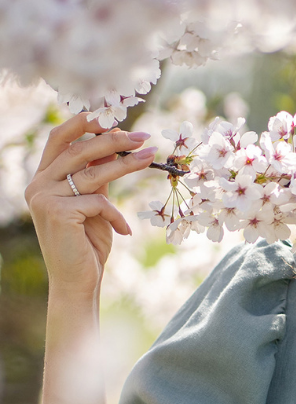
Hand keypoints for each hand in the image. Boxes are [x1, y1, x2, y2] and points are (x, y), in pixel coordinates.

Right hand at [24, 112, 156, 300]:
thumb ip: (96, 178)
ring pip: (91, 173)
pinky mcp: (58, 213)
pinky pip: (98, 202)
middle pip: (79, 149)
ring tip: (150, 158)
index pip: (60, 138)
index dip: (85, 123)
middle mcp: (38, 185)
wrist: (77, 283)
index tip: (114, 120)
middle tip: (142, 138)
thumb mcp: (94, 206)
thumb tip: (114, 146)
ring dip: (126, 164)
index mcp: (43, 179)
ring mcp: (44, 198)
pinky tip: (124, 230)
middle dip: (114, 140)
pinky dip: (116, 215)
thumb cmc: (87, 246)